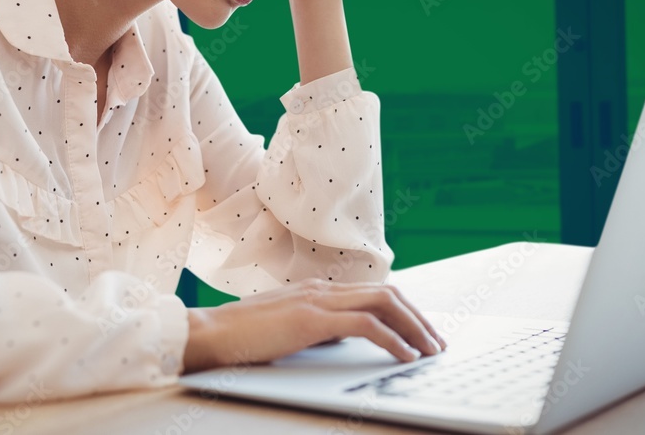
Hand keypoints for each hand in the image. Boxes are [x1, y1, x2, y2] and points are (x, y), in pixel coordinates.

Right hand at [182, 278, 447, 372]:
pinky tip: (404, 356)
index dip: (403, 309)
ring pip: (383, 303)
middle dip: (418, 317)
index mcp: (316, 290)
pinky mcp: (311, 320)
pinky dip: (392, 340)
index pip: (373, 291)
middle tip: (436, 341)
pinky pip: (365, 326)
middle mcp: (321, 289)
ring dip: (413, 326)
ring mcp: (317, 301)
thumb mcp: (285, 328)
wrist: (208, 334)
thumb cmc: (239, 336)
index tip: (419, 330)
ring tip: (430, 349)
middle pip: (387, 292)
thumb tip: (339, 339)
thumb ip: (313, 328)